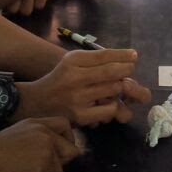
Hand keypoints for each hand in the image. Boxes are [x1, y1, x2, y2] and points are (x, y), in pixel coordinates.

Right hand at [0, 117, 80, 171]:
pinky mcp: (43, 162)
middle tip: (44, 168)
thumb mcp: (18, 135)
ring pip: (59, 169)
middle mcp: (45, 132)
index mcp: (37, 123)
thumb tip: (52, 155)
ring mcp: (46, 146)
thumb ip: (36, 139)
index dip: (68, 139)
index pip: (65, 124)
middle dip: (60, 163)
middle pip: (71, 149)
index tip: (60, 152)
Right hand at [19, 49, 152, 125]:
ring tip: (117, 87)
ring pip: (113, 90)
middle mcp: (75, 77)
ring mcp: (78, 98)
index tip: (134, 55)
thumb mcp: (72, 62)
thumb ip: (95, 59)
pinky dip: (113, 105)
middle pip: (111, 72)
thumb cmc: (61, 79)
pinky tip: (108, 102)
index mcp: (73, 60)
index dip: (122, 55)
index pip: (103, 55)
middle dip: (126, 70)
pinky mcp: (81, 116)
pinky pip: (109, 109)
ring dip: (120, 88)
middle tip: (130, 70)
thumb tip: (126, 58)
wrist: (36, 102)